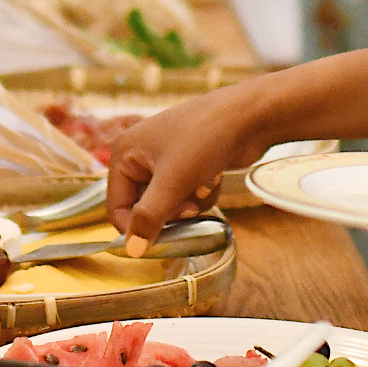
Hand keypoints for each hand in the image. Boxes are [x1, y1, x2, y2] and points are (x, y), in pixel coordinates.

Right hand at [104, 85, 280, 246]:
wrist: (250, 116)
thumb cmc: (205, 139)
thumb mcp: (173, 181)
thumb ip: (149, 217)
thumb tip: (131, 251)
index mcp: (124, 152)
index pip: (117, 207)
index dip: (137, 227)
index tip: (162, 241)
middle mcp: (140, 155)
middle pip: (145, 208)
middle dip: (171, 210)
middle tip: (191, 205)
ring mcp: (165, 159)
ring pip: (169, 205)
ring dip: (190, 202)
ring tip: (205, 182)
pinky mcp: (188, 164)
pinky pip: (186, 195)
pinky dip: (201, 192)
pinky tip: (215, 175)